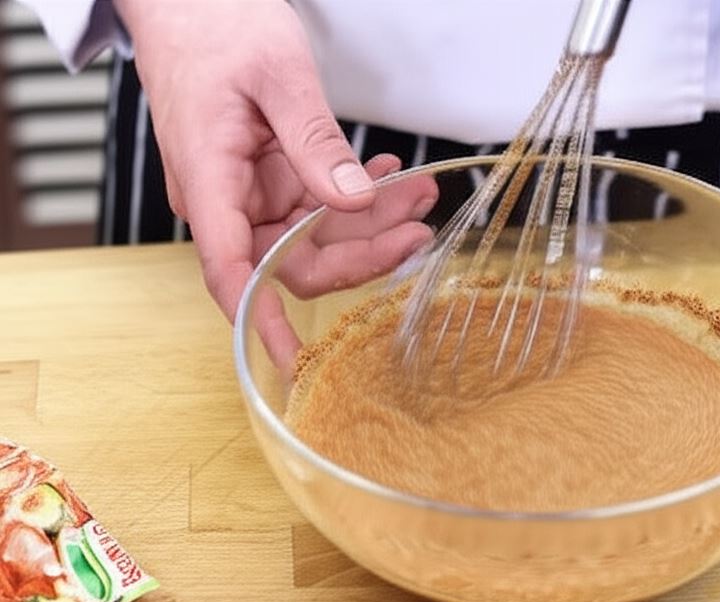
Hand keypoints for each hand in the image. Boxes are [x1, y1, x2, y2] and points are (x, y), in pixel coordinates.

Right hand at [112, 0, 436, 322]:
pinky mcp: (269, 177)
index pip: (232, 271)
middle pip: (293, 259)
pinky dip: (356, 193)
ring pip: (315, 233)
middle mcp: (227, 199)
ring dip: (371, 220)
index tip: (295, 358)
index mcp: (210, 179)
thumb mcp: (277, 76)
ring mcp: (249, 191)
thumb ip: (315, 143)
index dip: (263, 320)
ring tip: (418, 192)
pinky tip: (388, 176)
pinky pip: (317, 204)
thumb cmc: (216, 25)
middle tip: (418, 230)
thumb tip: (354, 203)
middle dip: (362, 251)